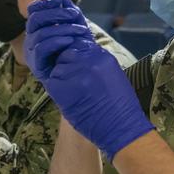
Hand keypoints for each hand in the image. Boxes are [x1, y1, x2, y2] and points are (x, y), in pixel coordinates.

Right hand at [24, 0, 93, 80]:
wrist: (84, 82)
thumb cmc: (79, 55)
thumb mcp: (77, 31)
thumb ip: (70, 15)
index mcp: (40, 29)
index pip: (33, 11)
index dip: (45, 3)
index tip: (60, 1)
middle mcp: (32, 40)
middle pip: (34, 19)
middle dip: (56, 13)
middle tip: (74, 14)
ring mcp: (32, 53)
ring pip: (40, 33)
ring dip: (62, 28)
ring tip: (79, 31)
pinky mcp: (37, 66)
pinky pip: (42, 47)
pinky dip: (57, 41)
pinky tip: (70, 42)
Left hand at [27, 37, 153, 161]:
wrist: (120, 128)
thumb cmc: (120, 106)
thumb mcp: (113, 75)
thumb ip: (96, 63)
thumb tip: (82, 58)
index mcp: (103, 57)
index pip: (80, 45)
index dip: (77, 57)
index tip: (80, 68)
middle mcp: (88, 61)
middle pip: (67, 54)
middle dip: (68, 65)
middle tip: (75, 81)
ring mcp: (75, 74)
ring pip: (58, 67)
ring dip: (62, 77)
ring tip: (73, 91)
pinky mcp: (63, 88)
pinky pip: (53, 81)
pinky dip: (57, 88)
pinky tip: (68, 98)